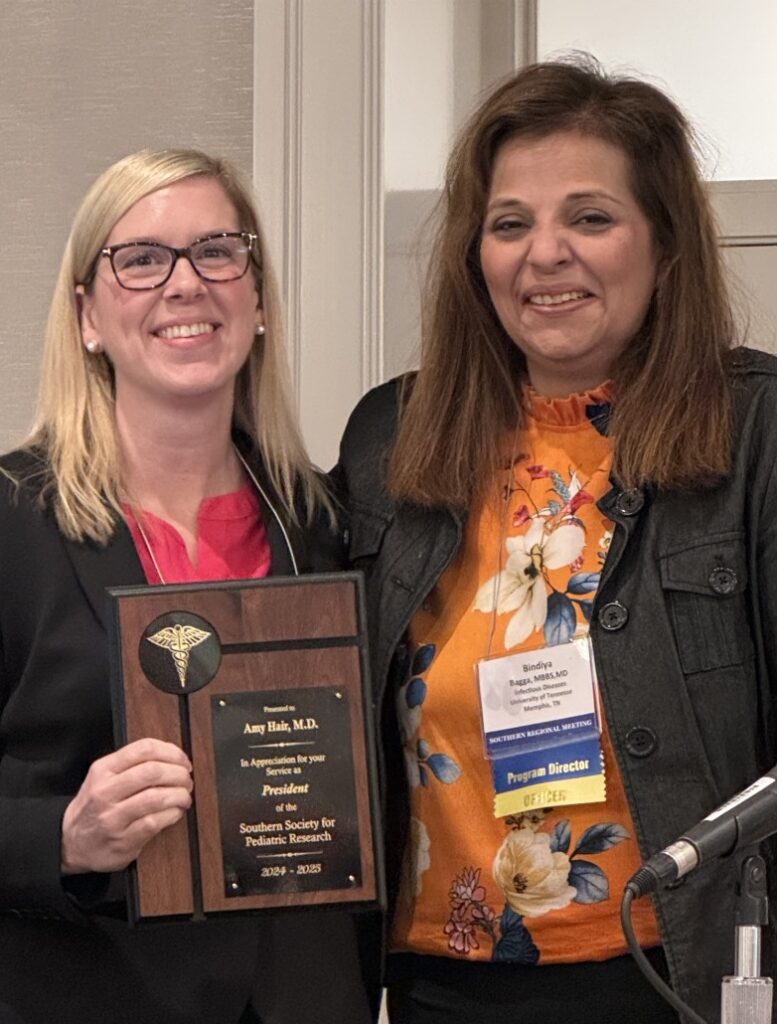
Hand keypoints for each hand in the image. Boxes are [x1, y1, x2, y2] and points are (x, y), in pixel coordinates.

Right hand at [61, 738, 192, 874]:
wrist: (70, 843)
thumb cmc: (95, 806)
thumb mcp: (103, 777)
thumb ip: (131, 764)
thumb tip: (173, 756)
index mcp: (103, 770)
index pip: (144, 749)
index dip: (172, 752)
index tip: (183, 761)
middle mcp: (105, 792)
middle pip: (153, 772)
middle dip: (179, 774)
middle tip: (187, 780)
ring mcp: (113, 818)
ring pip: (156, 797)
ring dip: (180, 795)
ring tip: (184, 797)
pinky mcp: (122, 840)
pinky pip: (155, 822)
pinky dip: (173, 814)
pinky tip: (176, 812)